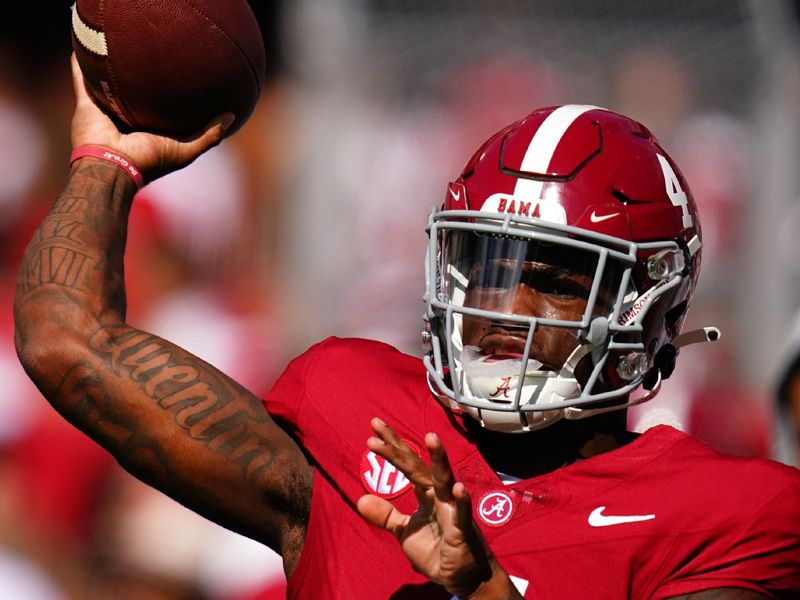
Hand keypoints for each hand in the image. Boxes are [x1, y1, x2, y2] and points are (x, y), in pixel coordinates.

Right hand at [69, 53, 233, 182]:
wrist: (113, 165)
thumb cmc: (150, 161)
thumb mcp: (186, 150)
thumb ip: (208, 134)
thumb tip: (232, 116)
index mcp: (148, 132)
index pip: (161, 112)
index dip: (171, 99)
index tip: (185, 83)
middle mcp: (127, 121)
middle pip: (134, 97)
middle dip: (140, 82)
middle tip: (152, 60)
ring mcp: (106, 113)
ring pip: (108, 87)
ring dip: (109, 72)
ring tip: (117, 51)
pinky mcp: (87, 106)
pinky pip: (82, 82)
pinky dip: (80, 68)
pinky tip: (81, 51)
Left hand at [357, 418, 521, 598]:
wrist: (462, 577)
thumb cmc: (437, 549)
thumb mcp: (405, 532)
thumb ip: (386, 515)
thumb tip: (360, 499)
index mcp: (426, 493)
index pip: (406, 464)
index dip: (390, 447)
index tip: (372, 430)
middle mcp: (439, 494)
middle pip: (418, 464)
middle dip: (398, 445)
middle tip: (377, 424)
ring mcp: (452, 509)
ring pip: (444, 479)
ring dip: (439, 459)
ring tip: (431, 438)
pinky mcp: (462, 529)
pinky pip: (462, 513)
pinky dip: (461, 500)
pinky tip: (457, 488)